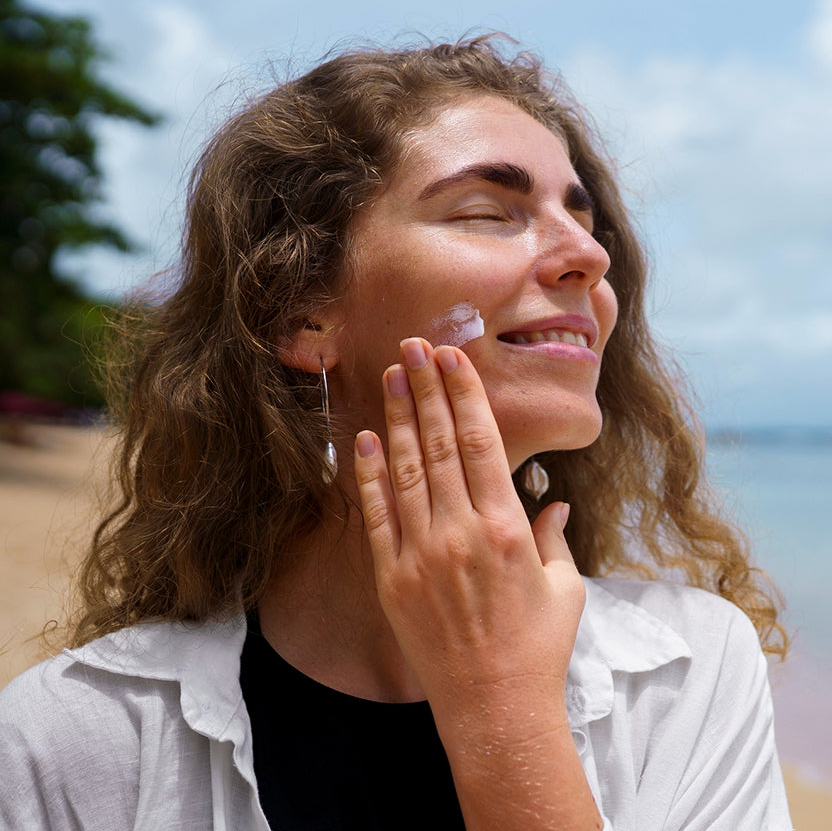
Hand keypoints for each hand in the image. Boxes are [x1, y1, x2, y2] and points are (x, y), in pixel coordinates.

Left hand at [353, 337, 584, 713]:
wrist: (494, 709)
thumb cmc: (538, 649)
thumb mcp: (564, 588)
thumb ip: (554, 535)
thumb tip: (554, 500)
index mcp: (507, 528)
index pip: (481, 442)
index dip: (464, 395)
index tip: (453, 358)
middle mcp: (461, 532)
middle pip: (439, 443)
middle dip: (426, 389)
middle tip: (414, 346)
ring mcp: (421, 554)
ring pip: (406, 469)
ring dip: (398, 418)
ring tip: (390, 376)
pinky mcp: (392, 578)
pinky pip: (376, 515)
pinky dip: (368, 474)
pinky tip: (364, 439)